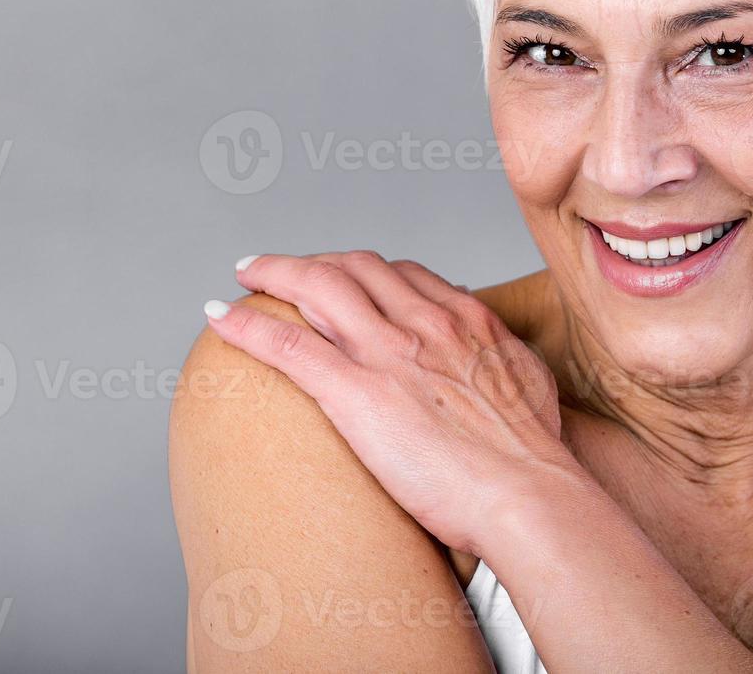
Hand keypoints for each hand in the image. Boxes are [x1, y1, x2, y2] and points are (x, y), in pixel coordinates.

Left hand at [202, 250, 566, 556]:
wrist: (528, 493)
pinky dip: (247, 325)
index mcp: (466, 320)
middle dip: (315, 259)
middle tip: (285, 267)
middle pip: (355, 266)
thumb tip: (492, 352)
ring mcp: (386, 353)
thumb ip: (502, 358)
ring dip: (273, 272)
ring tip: (246, 273)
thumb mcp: (529, 383)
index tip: (345, 276)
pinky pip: (287, 345)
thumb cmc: (534, 457)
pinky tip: (219, 319)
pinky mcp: (355, 393)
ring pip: (316, 287)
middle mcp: (424, 323)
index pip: (404, 273)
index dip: (365, 269)